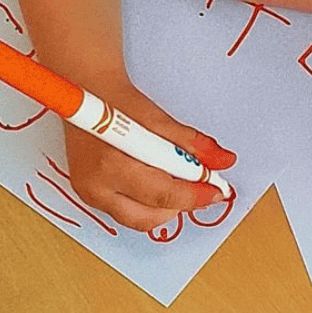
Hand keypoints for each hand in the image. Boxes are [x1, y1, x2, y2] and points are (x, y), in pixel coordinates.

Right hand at [63, 80, 236, 231]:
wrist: (87, 92)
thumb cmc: (117, 102)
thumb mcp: (159, 120)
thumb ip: (194, 145)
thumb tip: (224, 161)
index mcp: (110, 164)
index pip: (162, 193)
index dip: (195, 195)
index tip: (217, 191)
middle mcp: (95, 186)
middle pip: (150, 216)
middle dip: (180, 204)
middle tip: (201, 186)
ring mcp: (89, 195)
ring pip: (140, 220)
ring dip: (166, 206)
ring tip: (176, 179)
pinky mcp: (90, 197)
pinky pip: (128, 212)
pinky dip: (149, 203)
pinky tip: (159, 181)